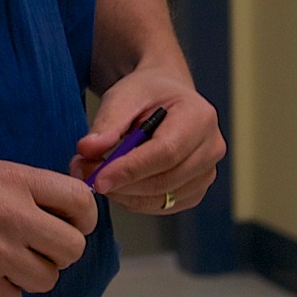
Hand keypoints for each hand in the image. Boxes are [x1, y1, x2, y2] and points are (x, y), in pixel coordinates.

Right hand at [0, 157, 97, 296]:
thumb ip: (20, 189)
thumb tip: (55, 211)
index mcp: (14, 180)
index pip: (80, 201)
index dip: (82, 218)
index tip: (69, 223)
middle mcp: (12, 215)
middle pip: (72, 249)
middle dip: (57, 252)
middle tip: (33, 247)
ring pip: (46, 279)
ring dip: (28, 274)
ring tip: (0, 259)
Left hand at [69, 68, 225, 214]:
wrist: (166, 95)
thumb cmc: (147, 91)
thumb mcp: (124, 94)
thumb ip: (107, 122)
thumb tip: (87, 150)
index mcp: (199, 117)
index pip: (166, 152)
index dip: (131, 169)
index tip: (98, 179)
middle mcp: (211, 148)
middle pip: (166, 179)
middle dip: (122, 183)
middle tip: (85, 175)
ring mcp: (207, 173)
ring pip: (163, 197)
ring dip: (125, 194)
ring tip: (95, 175)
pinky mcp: (196, 190)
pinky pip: (164, 205)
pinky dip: (136, 200)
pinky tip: (116, 183)